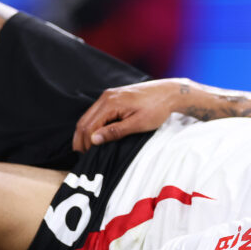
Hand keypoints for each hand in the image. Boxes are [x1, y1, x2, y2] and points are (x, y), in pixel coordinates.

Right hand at [73, 78, 191, 151]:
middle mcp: (106, 97)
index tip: (88, 156)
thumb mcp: (137, 124)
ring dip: (85, 132)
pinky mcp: (113, 97)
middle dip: (81, 139)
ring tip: (87, 148)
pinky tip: (95, 135)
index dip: (86, 143)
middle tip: (82, 155)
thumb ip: (114, 131)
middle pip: (84, 120)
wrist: (169, 92)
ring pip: (88, 116)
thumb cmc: (157, 108)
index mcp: (110, 103)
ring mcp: (109, 95)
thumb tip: (94, 139)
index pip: (89, 126)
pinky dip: (92, 125)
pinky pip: (96, 112)